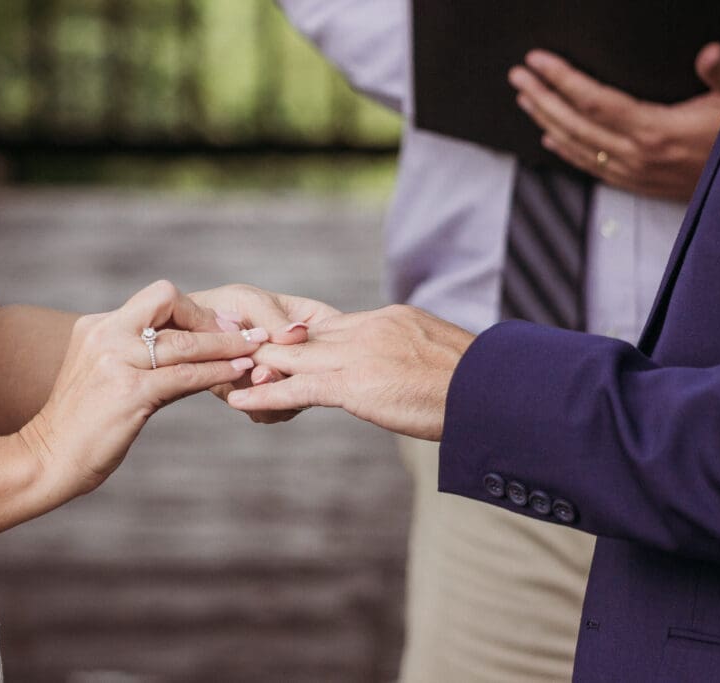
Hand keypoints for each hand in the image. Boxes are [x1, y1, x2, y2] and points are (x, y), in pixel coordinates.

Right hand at [20, 280, 265, 499]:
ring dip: (226, 344)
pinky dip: (217, 370)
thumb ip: (136, 355)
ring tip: (256, 347)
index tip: (219, 324)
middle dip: (209, 316)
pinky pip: (184, 375)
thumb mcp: (104, 375)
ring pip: (184, 341)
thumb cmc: (81, 423)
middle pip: (167, 299)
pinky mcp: (129, 392)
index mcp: (97, 325)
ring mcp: (115, 361)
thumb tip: (185, 347)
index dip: (193, 308)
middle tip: (241, 332)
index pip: (155, 297)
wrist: (47, 458)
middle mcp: (104, 334)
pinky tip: (237, 371)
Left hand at [189, 284, 340, 423]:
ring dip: (275, 393)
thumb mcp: (251, 302)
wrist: (194, 330)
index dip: (323, 350)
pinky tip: (240, 395)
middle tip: (263, 369)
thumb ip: (272, 319)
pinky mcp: (266, 402)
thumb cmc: (228, 305)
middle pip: (318, 376)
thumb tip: (297, 334)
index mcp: (315, 325)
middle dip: (292, 376)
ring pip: (296, 399)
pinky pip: (271, 413)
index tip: (295, 348)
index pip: (335, 340)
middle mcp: (307, 358)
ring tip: (253, 377)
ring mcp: (288, 381)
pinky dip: (259, 406)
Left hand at [227, 305, 473, 440]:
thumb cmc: (480, 383)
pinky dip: (266, 394)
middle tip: (235, 348)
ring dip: (258, 368)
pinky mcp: (355, 385)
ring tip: (226, 374)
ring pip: (295, 357)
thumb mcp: (442, 356)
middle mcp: (368, 329)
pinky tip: (241, 400)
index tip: (276, 340)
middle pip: (305, 335)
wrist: (493, 392)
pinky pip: (299, 388)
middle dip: (269, 344)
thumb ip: (415, 353)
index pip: (333, 325)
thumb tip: (413, 365)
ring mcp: (359, 355)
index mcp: (389, 319)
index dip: (300, 335)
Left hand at [510, 43, 719, 200]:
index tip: (538, 62)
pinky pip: (588, 166)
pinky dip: (564, 151)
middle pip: (573, 122)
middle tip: (518, 76)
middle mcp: (635, 155)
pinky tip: (548, 137)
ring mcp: (631, 172)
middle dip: (541, 96)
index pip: (593, 100)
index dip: (561, 79)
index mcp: (655, 131)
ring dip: (544, 120)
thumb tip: (707, 53)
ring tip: (524, 99)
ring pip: (575, 145)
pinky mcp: (633, 184)